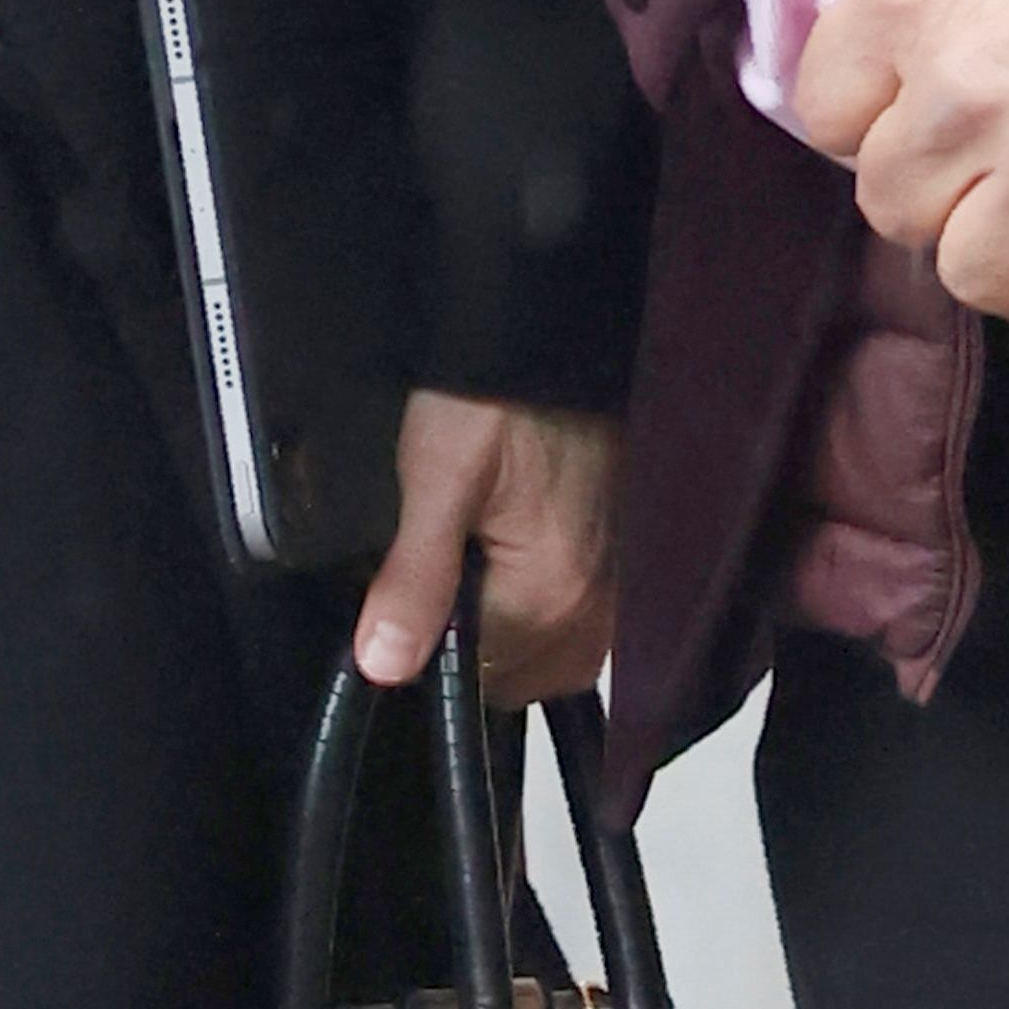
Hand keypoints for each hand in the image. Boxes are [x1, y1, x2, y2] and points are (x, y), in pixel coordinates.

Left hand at [349, 389, 622, 704]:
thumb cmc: (496, 392)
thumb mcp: (434, 478)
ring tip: (473, 569)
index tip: (407, 600)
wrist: (552, 330)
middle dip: (475, 646)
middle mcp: (599, 599)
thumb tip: (384, 662)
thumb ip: (414, 580)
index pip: (478, 678)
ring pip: (558, 656)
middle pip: (523, 676)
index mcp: (552, 592)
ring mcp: (619, 577)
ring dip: (512, 634)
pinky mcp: (624, 551)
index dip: (428, 646)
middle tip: (439, 576)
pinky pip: (586, 619)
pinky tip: (512, 565)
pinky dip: (546, 611)